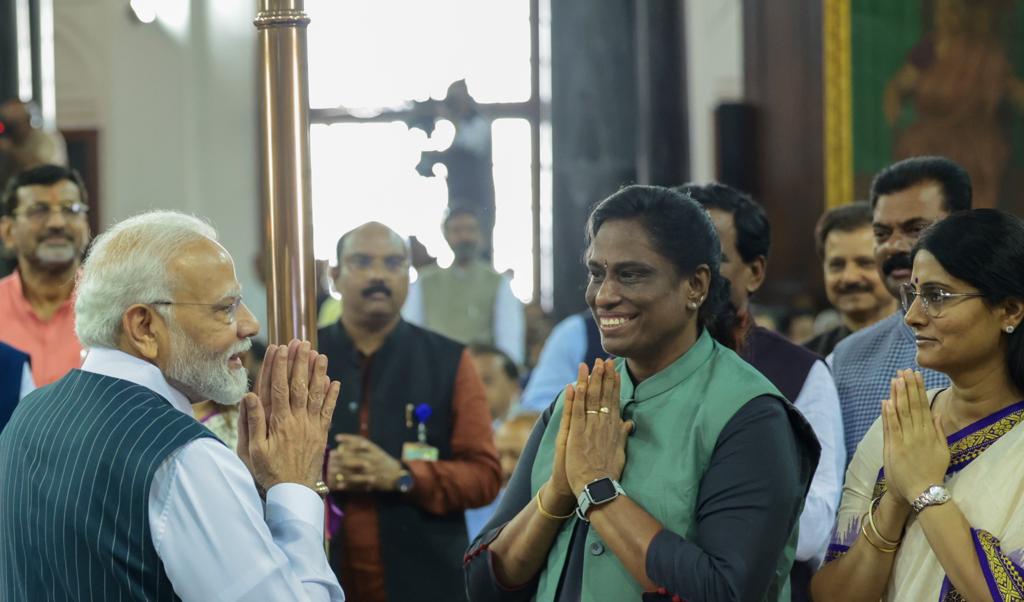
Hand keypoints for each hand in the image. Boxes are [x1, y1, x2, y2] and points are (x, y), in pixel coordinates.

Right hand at [240, 340, 339, 491]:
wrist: (293, 493)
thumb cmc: (269, 472)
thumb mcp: (253, 450)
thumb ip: (252, 422)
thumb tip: (249, 395)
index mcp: (279, 423)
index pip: (279, 388)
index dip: (279, 366)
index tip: (280, 348)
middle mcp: (298, 421)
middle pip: (299, 386)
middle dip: (300, 362)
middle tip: (301, 342)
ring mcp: (311, 426)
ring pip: (316, 395)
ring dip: (318, 373)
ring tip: (319, 354)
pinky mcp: (321, 434)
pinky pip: (328, 411)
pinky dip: (331, 396)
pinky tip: (334, 381)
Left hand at [328, 434, 404, 491]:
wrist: (397, 475)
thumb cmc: (383, 461)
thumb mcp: (375, 451)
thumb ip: (361, 448)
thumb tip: (341, 445)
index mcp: (375, 450)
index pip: (360, 442)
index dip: (348, 439)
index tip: (337, 438)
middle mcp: (374, 460)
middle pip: (355, 456)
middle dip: (342, 456)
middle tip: (331, 455)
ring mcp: (372, 472)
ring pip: (355, 471)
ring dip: (342, 471)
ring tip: (331, 470)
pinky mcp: (371, 483)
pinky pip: (358, 484)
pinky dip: (348, 485)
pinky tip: (339, 484)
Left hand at [564, 359, 632, 494]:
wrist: (599, 488)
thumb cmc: (609, 473)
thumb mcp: (621, 451)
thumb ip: (623, 435)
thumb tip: (629, 424)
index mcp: (614, 427)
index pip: (614, 400)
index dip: (613, 384)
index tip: (614, 370)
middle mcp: (604, 424)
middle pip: (604, 395)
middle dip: (603, 376)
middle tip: (603, 359)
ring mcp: (591, 428)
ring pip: (591, 399)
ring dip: (590, 380)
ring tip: (589, 364)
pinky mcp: (578, 434)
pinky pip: (578, 411)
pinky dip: (576, 397)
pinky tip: (576, 384)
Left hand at [881, 370, 949, 503]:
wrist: (921, 492)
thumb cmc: (932, 472)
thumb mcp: (943, 451)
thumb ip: (939, 431)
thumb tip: (937, 413)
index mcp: (930, 434)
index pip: (923, 406)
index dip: (918, 390)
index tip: (915, 375)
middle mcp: (918, 435)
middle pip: (912, 406)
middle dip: (908, 387)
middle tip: (904, 370)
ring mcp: (905, 441)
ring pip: (901, 414)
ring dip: (898, 396)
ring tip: (895, 379)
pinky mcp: (893, 448)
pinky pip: (891, 428)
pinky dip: (888, 414)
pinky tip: (886, 401)